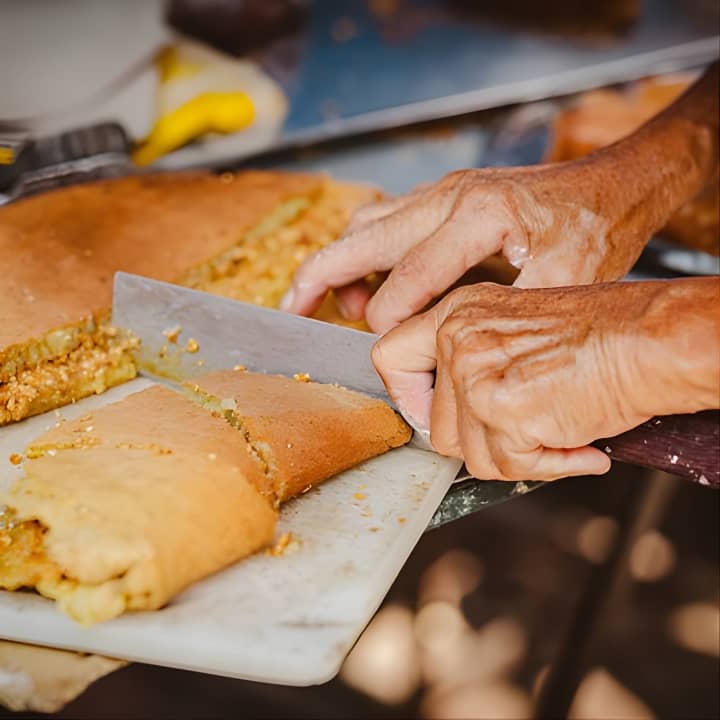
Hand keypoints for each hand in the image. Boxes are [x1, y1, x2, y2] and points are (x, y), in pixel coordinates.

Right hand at [282, 164, 642, 333]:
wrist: (612, 186)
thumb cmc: (595, 230)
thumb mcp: (567, 281)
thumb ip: (506, 316)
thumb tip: (459, 358)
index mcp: (477, 215)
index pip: (407, 279)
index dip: (387, 324)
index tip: (382, 357)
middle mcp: (448, 195)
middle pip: (359, 239)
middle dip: (317, 279)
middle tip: (289, 314)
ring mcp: (440, 191)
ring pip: (364, 225)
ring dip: (338, 263)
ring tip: (327, 305)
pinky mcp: (441, 196)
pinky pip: (383, 221)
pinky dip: (361, 252)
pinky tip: (366, 282)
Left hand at [371, 280, 718, 481]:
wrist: (649, 338)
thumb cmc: (600, 332)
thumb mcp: (517, 326)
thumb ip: (473, 363)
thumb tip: (451, 420)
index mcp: (457, 312)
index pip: (389, 357)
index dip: (407, 398)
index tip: (430, 416)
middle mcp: (458, 339)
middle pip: (436, 426)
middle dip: (482, 441)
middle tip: (526, 430)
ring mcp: (476, 375)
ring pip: (471, 455)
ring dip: (517, 456)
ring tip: (557, 429)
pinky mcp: (502, 410)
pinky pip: (507, 468)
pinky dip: (544, 466)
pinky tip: (574, 444)